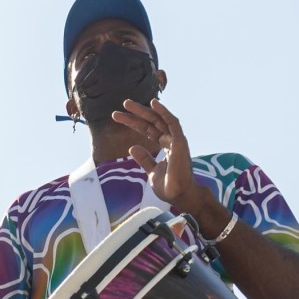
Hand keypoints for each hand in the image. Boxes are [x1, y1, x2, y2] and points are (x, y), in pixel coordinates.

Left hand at [112, 98, 210, 215]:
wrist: (179, 195)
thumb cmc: (169, 186)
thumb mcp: (151, 171)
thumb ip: (144, 159)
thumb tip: (132, 147)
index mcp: (165, 145)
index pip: (147, 129)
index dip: (133, 122)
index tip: (118, 117)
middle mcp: (171, 140)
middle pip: (151, 122)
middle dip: (136, 114)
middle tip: (122, 105)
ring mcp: (176, 140)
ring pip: (159, 120)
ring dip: (144, 110)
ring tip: (127, 103)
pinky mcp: (180, 142)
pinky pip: (172, 123)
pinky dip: (164, 112)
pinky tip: (153, 103)